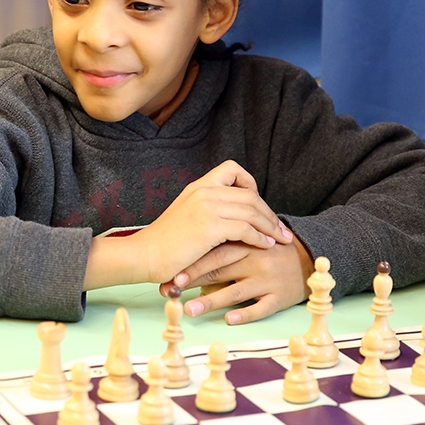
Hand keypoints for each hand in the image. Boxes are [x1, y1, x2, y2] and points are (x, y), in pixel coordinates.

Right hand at [130, 160, 289, 284]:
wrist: (142, 255)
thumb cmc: (164, 243)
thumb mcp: (186, 216)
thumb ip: (207, 210)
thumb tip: (233, 217)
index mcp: (198, 186)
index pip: (233, 169)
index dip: (251, 185)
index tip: (259, 206)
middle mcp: (204, 191)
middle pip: (250, 194)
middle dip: (269, 213)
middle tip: (281, 230)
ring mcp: (207, 207)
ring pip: (251, 211)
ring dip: (270, 226)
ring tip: (280, 240)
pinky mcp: (209, 227)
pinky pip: (245, 229)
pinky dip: (259, 238)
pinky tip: (265, 246)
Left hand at [159, 225, 312, 324]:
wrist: (310, 258)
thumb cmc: (272, 251)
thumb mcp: (251, 242)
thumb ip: (227, 248)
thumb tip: (194, 263)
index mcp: (247, 244)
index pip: (214, 251)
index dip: (191, 262)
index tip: (169, 272)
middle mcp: (256, 260)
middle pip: (220, 270)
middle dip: (193, 280)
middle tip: (170, 290)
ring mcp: (267, 279)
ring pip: (236, 291)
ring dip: (211, 300)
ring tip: (189, 308)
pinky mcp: (279, 297)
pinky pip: (261, 308)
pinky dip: (245, 313)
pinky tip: (229, 319)